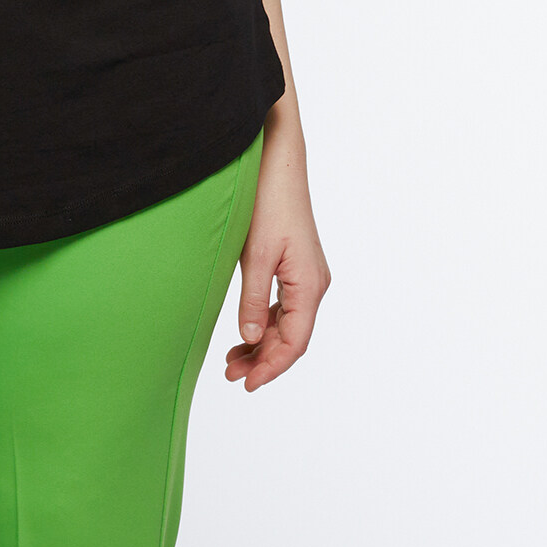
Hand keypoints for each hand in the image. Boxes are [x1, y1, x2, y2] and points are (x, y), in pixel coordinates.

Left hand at [225, 131, 329, 391]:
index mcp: (310, 285)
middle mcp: (315, 283)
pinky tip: (245, 330)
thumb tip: (250, 337)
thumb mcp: (255, 255)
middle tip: (231, 375)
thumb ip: (253, 299)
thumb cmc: (269, 202)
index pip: (295, 342)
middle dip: (263, 359)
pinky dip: (265, 321)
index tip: (247, 384)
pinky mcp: (296, 265)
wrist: (279, 162)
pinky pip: (284, 305)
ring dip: (262, 342)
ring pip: (287, 322)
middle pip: (292, 336)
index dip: (272, 367)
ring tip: (232, 359)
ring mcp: (307, 274)